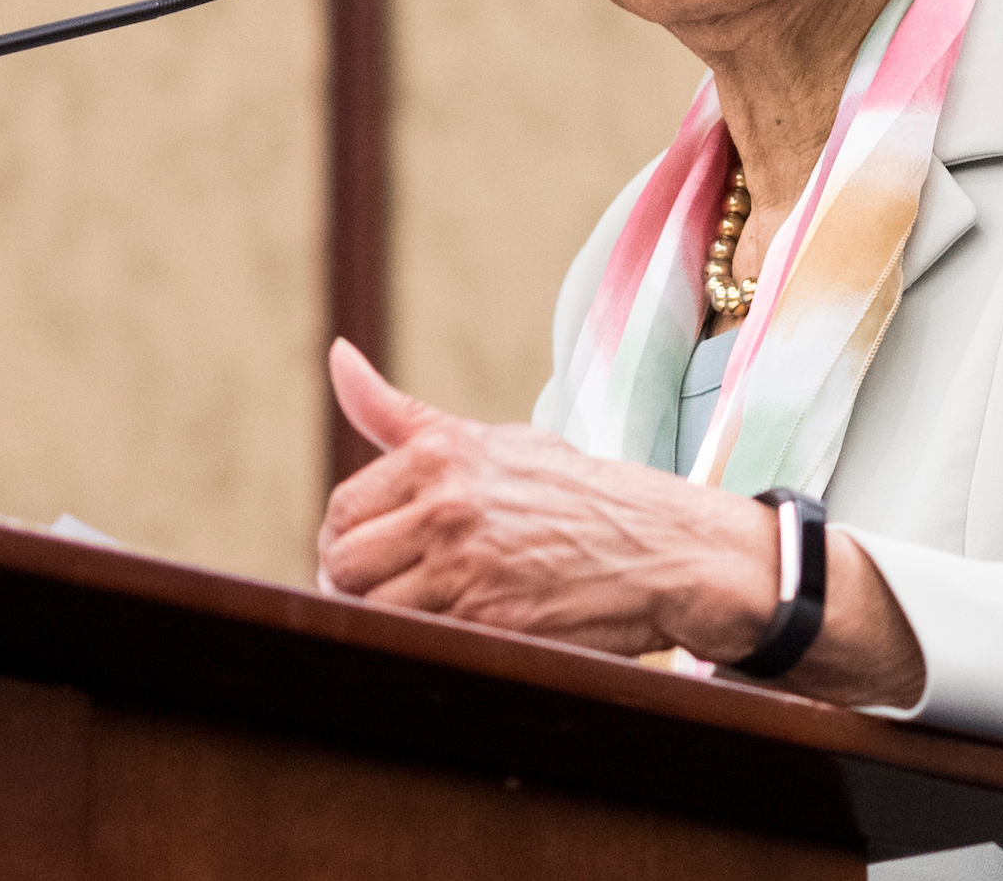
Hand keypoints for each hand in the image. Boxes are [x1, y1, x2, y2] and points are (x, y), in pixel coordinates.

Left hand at [316, 339, 776, 657]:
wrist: (665, 547)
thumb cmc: (574, 491)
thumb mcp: (490, 440)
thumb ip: (400, 415)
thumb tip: (337, 358)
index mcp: (439, 455)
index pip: (342, 511)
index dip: (346, 541)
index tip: (372, 556)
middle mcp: (446, 507)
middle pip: (342, 564)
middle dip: (353, 584)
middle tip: (389, 592)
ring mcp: (467, 568)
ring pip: (371, 609)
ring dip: (386, 619)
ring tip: (426, 613)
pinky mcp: (491, 623)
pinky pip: (418, 643)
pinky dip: (425, 644)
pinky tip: (456, 633)